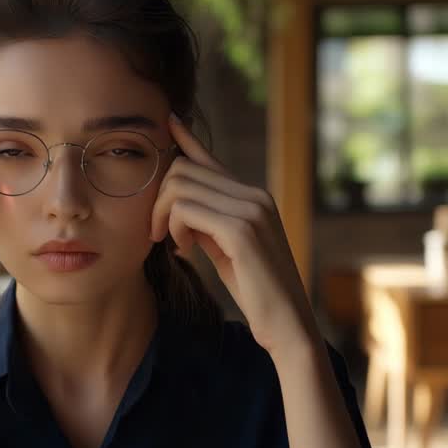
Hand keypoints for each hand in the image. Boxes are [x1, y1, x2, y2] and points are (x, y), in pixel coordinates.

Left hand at [150, 113, 317, 353]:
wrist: (288, 325)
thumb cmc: (257, 292)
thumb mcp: (226, 250)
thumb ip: (208, 224)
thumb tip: (179, 207)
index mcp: (254, 198)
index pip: (210, 160)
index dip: (185, 139)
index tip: (167, 122)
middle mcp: (255, 195)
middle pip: (184, 170)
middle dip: (160, 199)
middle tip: (159, 233)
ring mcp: (252, 209)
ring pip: (181, 187)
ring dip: (164, 216)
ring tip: (172, 243)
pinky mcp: (242, 229)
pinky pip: (187, 210)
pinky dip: (175, 228)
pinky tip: (183, 249)